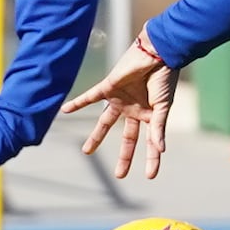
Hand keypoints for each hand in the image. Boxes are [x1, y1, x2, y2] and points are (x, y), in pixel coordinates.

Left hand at [70, 49, 181, 181]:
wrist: (158, 53)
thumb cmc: (164, 78)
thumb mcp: (163, 107)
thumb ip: (159, 128)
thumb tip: (161, 150)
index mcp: (150, 115)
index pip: (149, 143)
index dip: (151, 159)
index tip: (150, 176)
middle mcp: (134, 110)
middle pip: (127, 138)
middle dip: (124, 156)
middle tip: (120, 175)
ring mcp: (120, 100)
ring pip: (105, 123)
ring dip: (96, 137)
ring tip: (86, 152)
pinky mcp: (108, 87)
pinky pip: (90, 97)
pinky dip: (77, 103)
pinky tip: (65, 110)